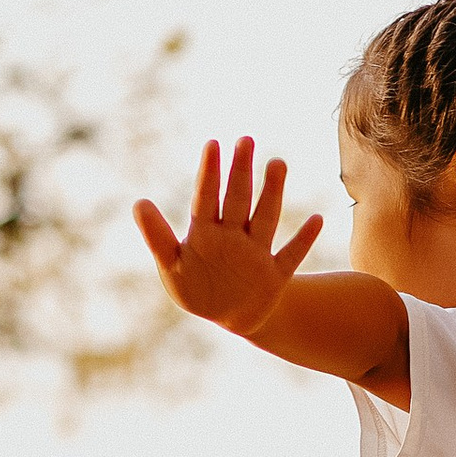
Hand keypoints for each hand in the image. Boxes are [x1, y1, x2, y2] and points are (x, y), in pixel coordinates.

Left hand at [136, 136, 324, 339]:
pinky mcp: (275, 276)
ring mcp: (256, 253)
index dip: (209, 173)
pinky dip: (304, 240)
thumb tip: (139, 202)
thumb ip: (157, 237)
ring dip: (271, 193)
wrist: (228, 316)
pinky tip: (316, 220)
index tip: (212, 145)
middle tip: (245, 140)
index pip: (206, 198)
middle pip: (238, 199)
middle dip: (240, 171)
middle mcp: (233, 236)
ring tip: (277, 163)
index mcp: (205, 233)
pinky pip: (292, 256)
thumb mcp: (171, 266)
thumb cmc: (196, 288)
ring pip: (265, 218)